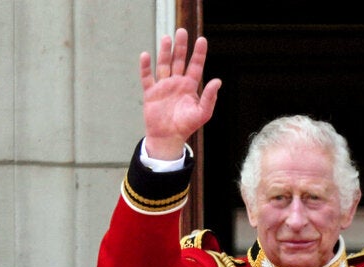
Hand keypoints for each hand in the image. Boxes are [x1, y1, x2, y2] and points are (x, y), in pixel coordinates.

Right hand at [140, 28, 221, 159]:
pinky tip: (146, 55)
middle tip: (182, 31)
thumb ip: (209, 97)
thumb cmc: (187, 126)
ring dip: (165, 52)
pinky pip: (147, 77)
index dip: (199, 53)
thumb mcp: (202, 113)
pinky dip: (146, 67)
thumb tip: (218, 81)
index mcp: (190, 86)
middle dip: (181, 47)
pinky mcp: (150, 92)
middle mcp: (177, 83)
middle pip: (179, 60)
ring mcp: (163, 86)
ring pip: (164, 65)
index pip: (196, 66)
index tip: (201, 39)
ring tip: (166, 38)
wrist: (168, 138)